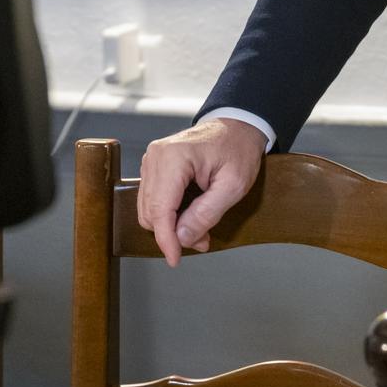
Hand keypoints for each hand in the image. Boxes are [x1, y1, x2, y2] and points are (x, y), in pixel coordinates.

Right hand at [136, 117, 266, 266]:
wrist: (237, 126)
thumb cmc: (238, 149)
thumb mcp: (233, 185)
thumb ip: (206, 213)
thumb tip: (182, 237)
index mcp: (174, 158)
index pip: (160, 209)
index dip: (166, 239)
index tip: (174, 260)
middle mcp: (156, 157)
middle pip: (150, 212)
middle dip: (173, 234)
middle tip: (203, 240)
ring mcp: (152, 160)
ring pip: (148, 209)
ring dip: (171, 226)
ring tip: (200, 229)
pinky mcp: (154, 166)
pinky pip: (153, 199)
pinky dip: (169, 214)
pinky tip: (189, 216)